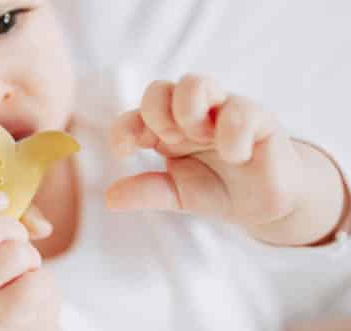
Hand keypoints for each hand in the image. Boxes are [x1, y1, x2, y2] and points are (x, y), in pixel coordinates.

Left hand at [107, 74, 346, 245]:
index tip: (125, 153)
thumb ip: (148, 193)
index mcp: (166, 131)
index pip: (135, 116)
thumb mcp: (178, 196)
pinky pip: (239, 109)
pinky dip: (231, 134)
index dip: (124, 129)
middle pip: (159, 88)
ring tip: (199, 138)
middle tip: (168, 142)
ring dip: (187, 109)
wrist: (265, 204)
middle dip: (155, 113)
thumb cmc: (218, 190)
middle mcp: (190, 115)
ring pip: (196, 82)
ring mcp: (222, 111)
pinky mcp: (257, 117)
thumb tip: (110, 199)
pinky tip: (236, 156)